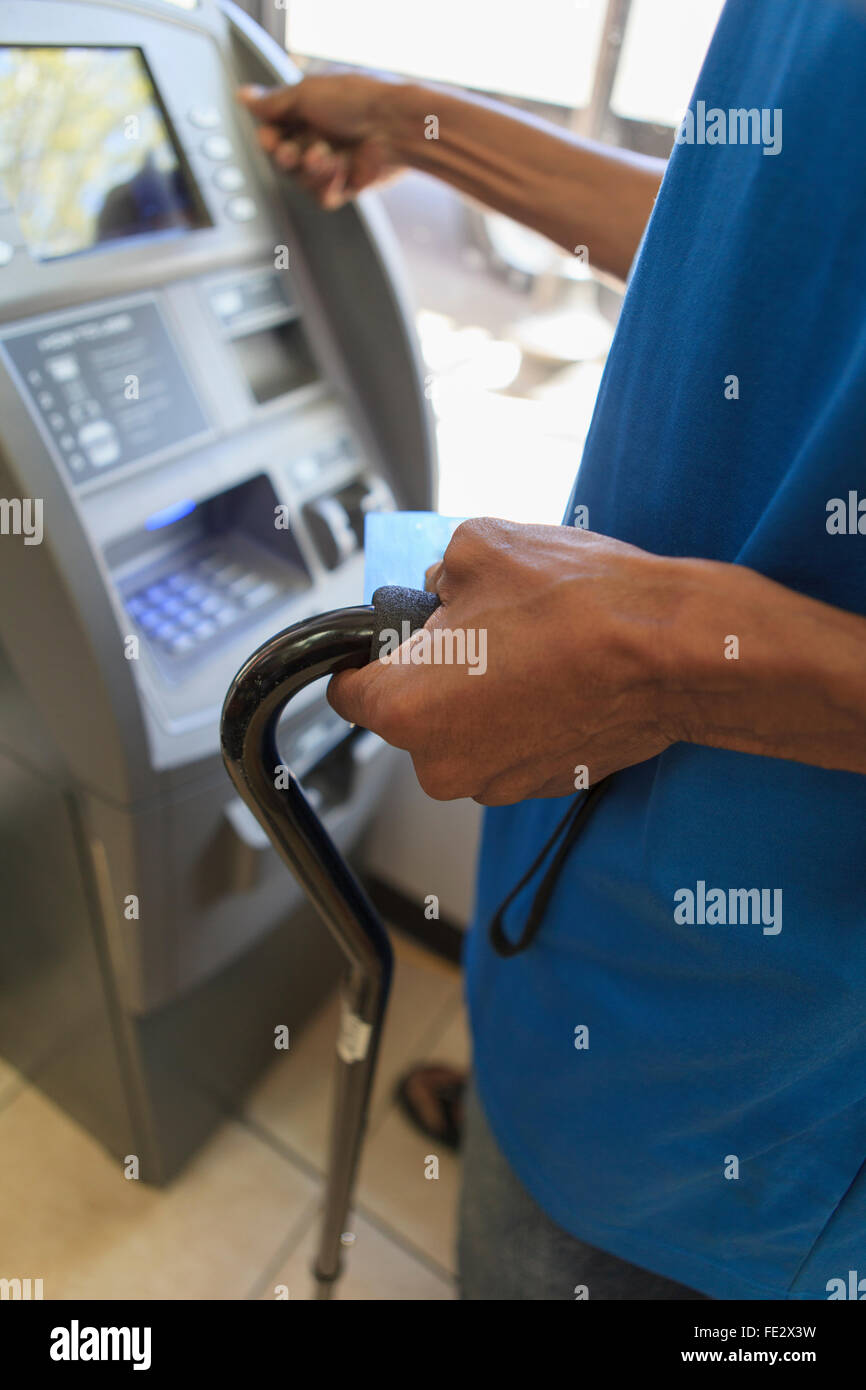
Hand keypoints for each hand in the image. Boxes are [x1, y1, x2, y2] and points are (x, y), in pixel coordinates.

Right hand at [237, 73, 406, 208]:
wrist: (395, 127)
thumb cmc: (357, 101)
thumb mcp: (307, 93)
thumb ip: (274, 102)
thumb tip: (244, 96)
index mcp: (309, 111)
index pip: (275, 131)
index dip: (269, 137)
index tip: (270, 136)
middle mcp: (320, 136)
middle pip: (284, 159)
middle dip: (286, 156)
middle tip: (291, 151)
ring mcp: (333, 162)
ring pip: (301, 180)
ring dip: (310, 169)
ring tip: (326, 155)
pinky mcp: (348, 185)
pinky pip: (323, 197)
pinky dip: (327, 185)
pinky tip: (339, 169)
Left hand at [327, 518, 684, 804]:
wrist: (672, 651)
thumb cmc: (578, 604)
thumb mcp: (478, 548)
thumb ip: (436, 575)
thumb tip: (438, 591)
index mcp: (406, 710)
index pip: (347, 693)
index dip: (363, 658)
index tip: (384, 642)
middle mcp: (443, 764)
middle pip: (409, 714)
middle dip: (432, 673)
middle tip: (480, 628)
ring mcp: (496, 783)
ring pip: (463, 732)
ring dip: (480, 696)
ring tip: (529, 649)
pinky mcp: (542, 786)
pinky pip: (508, 746)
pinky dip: (522, 716)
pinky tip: (556, 677)